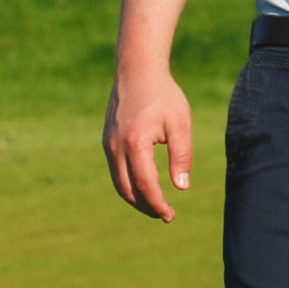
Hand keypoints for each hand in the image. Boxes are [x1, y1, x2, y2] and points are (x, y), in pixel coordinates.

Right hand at [103, 62, 198, 219]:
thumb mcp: (180, 123)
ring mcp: (108, 145)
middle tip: (165, 215)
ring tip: (155, 206)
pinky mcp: (107, 142)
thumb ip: (182, 155)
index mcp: (136, 142)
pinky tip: (144, 187)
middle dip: (146, 207)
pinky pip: (116, 171)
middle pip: (128, 190)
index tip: (170, 215)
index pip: (145, 184)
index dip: (157, 204)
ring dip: (136, 199)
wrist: (137, 71)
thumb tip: (181, 187)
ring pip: (118, 184)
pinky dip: (128, 185)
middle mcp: (116, 147)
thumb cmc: (163, 95)